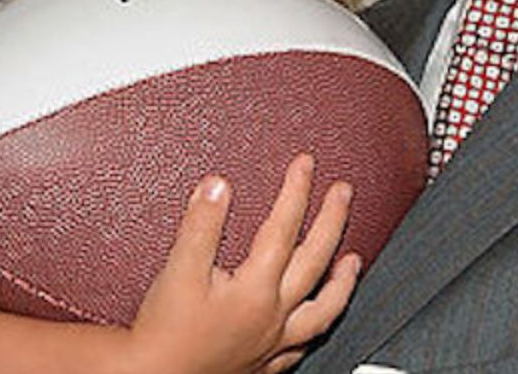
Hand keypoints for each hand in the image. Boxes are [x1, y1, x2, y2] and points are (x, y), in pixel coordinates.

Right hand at [127, 154, 360, 373]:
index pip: (284, 228)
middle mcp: (273, 315)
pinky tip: (316, 319)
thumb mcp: (179, 269)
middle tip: (343, 192)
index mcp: (256, 289)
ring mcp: (274, 343)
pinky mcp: (265, 365)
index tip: (305, 164)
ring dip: (342, 282)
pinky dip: (316, 327)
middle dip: (332, 220)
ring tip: (353, 260)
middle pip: (315, 260)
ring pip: (324, 309)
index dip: (296, 190)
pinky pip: (303, 345)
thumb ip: (201, 224)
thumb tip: (218, 185)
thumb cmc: (164, 333)